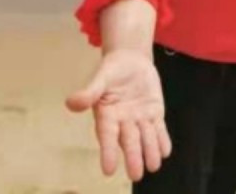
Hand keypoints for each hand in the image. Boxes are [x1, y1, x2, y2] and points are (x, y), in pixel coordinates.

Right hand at [65, 49, 171, 181]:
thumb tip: (70, 103)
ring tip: (154, 165)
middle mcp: (123, 122)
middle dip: (133, 157)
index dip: (108, 152)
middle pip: (129, 141)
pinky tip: (165, 151)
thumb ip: (90, 91)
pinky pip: (159, 129)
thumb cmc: (112, 70)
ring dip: (150, 151)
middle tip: (136, 174)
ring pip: (146, 138)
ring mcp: (140, 119)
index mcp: (107, 116)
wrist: (131, 60)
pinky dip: (162, 140)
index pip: (107, 137)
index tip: (108, 170)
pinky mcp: (154, 114)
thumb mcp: (101, 77)